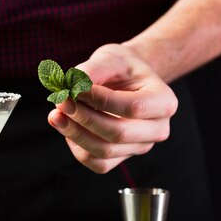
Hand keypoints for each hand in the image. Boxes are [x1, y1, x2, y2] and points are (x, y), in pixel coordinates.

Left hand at [47, 44, 177, 173]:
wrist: (124, 81)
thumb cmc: (120, 67)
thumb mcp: (110, 58)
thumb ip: (92, 70)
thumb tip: (72, 87)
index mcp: (165, 102)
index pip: (132, 107)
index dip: (99, 100)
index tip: (73, 87)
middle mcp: (158, 129)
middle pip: (118, 133)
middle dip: (84, 118)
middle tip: (60, 101)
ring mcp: (140, 147)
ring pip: (104, 151)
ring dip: (74, 134)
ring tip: (55, 115)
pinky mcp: (121, 157)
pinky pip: (96, 163)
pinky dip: (76, 146)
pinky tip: (67, 127)